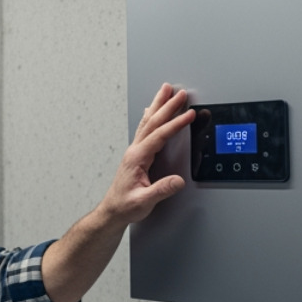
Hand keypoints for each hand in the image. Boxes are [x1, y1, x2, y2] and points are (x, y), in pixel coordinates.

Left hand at [98, 83, 192, 224]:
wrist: (113, 211)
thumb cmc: (125, 206)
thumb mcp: (144, 201)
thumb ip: (161, 190)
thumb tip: (177, 181)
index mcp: (137, 158)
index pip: (159, 136)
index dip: (175, 124)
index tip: (188, 115)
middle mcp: (135, 151)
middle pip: (153, 122)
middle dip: (167, 106)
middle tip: (180, 93)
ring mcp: (135, 151)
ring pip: (148, 122)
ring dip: (158, 105)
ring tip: (166, 90)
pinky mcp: (137, 155)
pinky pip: (145, 129)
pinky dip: (152, 116)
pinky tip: (152, 110)